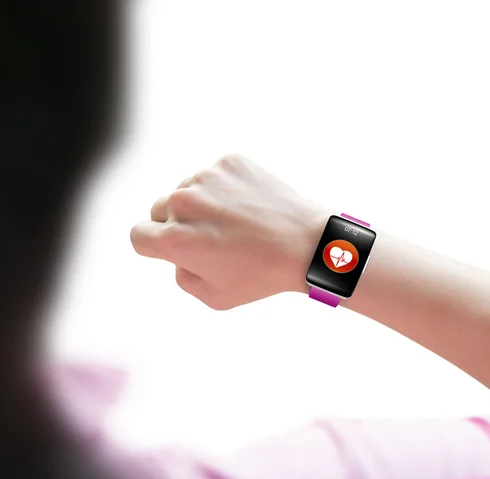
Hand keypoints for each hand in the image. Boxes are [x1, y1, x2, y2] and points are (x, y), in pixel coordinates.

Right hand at [130, 154, 328, 309]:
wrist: (307, 243)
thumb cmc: (262, 275)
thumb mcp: (214, 297)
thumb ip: (182, 275)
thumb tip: (177, 253)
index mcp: (174, 238)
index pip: (139, 235)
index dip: (153, 245)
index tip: (172, 247)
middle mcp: (184, 201)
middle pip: (160, 210)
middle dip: (177, 224)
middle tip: (211, 238)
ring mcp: (207, 176)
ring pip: (188, 190)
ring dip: (202, 204)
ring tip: (237, 222)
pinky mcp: (229, 161)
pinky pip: (214, 175)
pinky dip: (225, 188)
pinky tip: (248, 205)